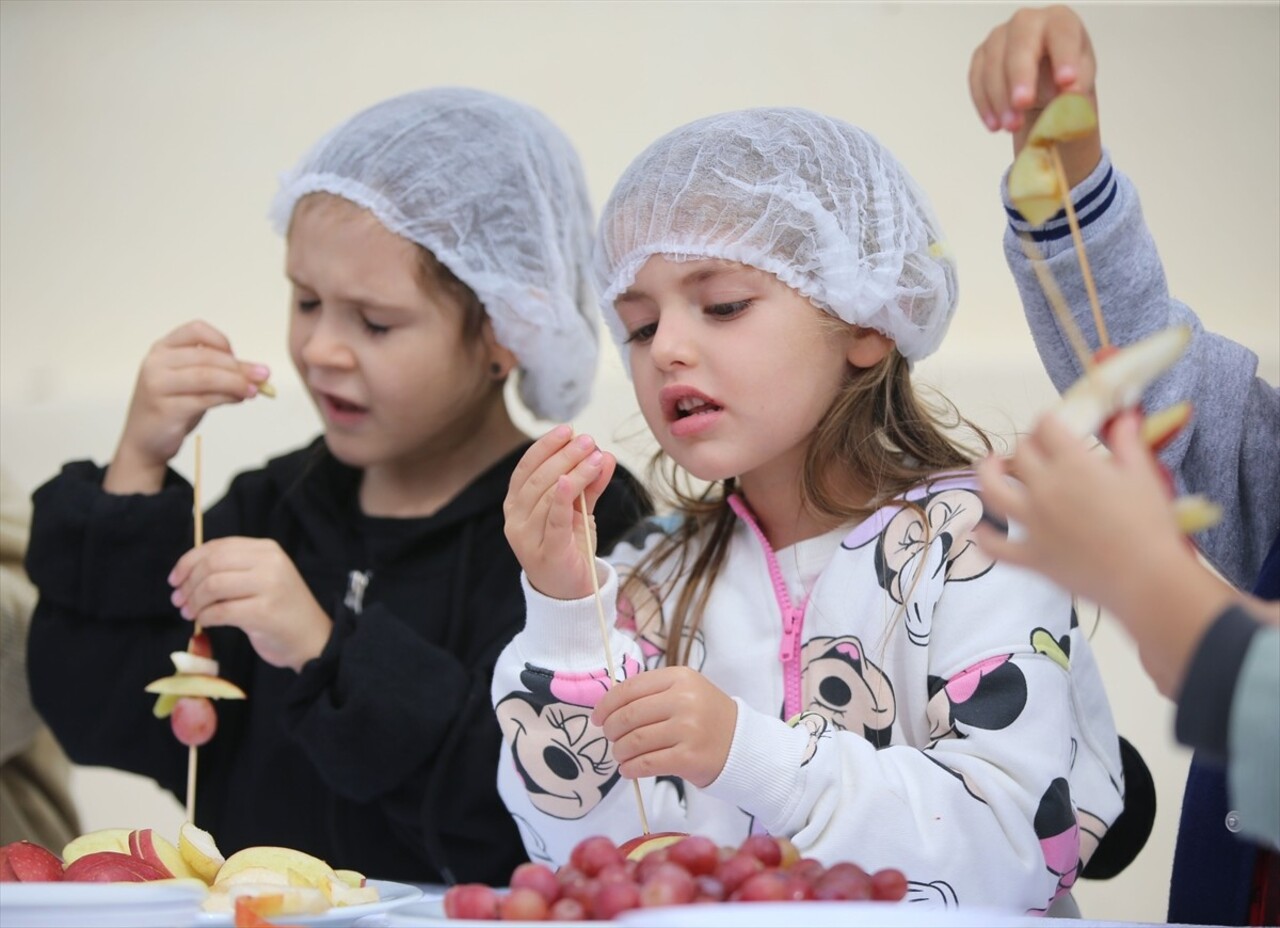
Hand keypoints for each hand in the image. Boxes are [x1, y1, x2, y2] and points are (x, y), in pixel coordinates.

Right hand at [106, 320, 271, 494]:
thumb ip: (221, 372)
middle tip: (263, 377)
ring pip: (207, 376)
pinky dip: (227, 398)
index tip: (237, 357)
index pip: (196, 330)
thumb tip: (259, 372)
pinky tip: (239, 399)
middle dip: (239, 367)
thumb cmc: (173, 406)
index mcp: (163, 349)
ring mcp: (158, 385)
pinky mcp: (165, 408)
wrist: (145, 440)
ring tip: (255, 390)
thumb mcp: (194, 383)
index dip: (222, 341)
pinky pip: (204, 399)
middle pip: (207, 356)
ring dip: (237, 382)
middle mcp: (156, 363)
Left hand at [168, 537, 331, 672]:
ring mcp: (270, 586)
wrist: (312, 639)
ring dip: (194, 601)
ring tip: (190, 613)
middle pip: (212, 564)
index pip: (217, 547)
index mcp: (266, 549)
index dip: (188, 562)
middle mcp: (270, 562)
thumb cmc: (281, 610)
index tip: (174, 579)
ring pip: (213, 586)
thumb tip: (186, 572)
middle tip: (179, 600)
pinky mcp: (264, 612)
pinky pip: (221, 611)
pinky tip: (204, 622)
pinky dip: (205, 617)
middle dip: (188, 583)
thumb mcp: (261, 578)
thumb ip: (233, 568)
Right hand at [503, 425, 616, 600]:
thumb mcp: (580, 510)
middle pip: (538, 479)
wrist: (569, 592)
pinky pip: (554, 520)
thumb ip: (590, 484)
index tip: (567, 430)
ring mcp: (527, 538)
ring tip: (596, 456)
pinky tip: (573, 480)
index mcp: (516, 505)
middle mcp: (516, 520)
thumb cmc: (569, 546)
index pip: (526, 468)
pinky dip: (563, 498)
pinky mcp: (547, 553)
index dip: (545, 446)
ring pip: (548, 496)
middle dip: (564, 455)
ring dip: (575, 471)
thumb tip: (604, 454)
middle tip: (588, 440)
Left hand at [591, 666, 736, 787]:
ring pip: (634, 741)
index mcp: (680, 677)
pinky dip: (630, 768)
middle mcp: (684, 700)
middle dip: (611, 730)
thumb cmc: (706, 717)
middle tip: (610, 738)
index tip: (597, 717)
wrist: (742, 745)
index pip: (630, 688)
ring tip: (620, 755)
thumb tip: (607, 707)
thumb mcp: (685, 691)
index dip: (606, 704)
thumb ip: (651, 693)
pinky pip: (646, 763)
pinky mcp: (689, 758)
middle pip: (628, 716)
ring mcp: (688, 729)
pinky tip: (629, 770)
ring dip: (619, 751)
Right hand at [969, 4, 1100, 185]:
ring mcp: (999, 37)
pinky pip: (977, 80)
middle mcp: (1027, 21)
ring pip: (993, 65)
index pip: (1062, 34)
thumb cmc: (1063, 75)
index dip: (1064, 57)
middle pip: (1020, 45)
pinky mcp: (981, 56)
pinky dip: (985, 105)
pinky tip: (995, 125)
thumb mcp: (1081, 80)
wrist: (1044, 81)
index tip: (1067, 82)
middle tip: (1023, 104)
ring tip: (1012, 126)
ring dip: (1000, 99)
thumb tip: (1070, 96)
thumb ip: (1077, 87)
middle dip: (1020, 77)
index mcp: (1059, 20)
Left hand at [974, 411, 1235, 696]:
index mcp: (1072, 464)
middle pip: (1021, 453)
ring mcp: (1031, 523)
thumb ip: (1127, 442)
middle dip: (1028, 446)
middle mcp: (1044, 488)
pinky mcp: (1029, 556)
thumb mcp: (1144, 475)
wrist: (1146, 578)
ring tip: (991, 467)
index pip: (1045, 427)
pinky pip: (995, 546)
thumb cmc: (1149, 524)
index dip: (1048, 423)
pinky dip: (984, 536)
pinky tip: (981, 528)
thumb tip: (1123, 416)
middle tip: (1037, 452)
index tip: (1054, 428)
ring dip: (987, 474)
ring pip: (992, 490)